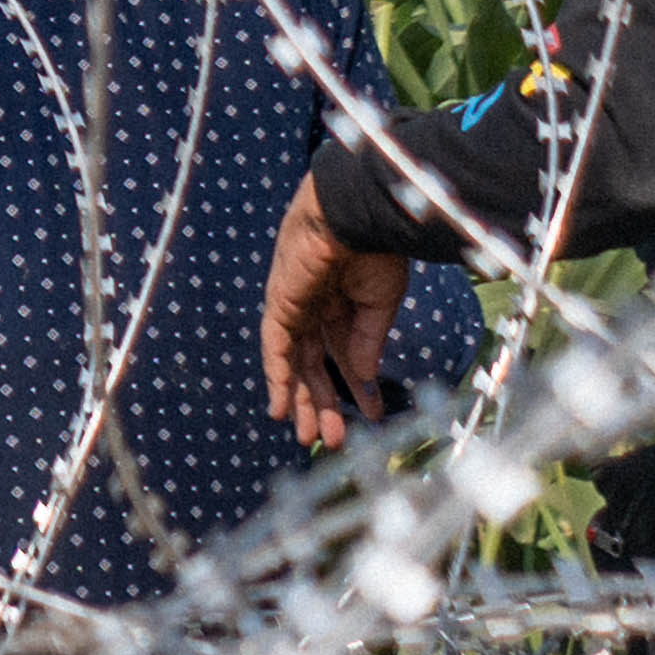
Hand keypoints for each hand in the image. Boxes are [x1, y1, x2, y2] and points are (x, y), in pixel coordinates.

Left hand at [262, 181, 411, 451]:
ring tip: (309, 436)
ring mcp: (295, 306)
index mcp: (343, 304)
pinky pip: (275, 347)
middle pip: (313, 365)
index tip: (370, 416)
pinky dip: (277, 377)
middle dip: (322, 402)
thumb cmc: (375, 250)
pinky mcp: (279, 304)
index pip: (344, 354)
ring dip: (300, 400)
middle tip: (331, 438)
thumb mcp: (380, 303)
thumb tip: (362, 377)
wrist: (357, 216)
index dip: (355, 386)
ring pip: (293, 363)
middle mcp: (315, 308)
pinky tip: (281, 407)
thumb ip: (366, 340)